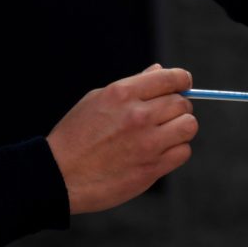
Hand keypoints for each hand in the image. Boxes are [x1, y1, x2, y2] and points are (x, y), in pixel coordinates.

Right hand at [47, 64, 197, 214]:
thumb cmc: (76, 135)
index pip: (170, 78)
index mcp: (123, 93)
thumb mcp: (97, 99)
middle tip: (166, 115)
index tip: (183, 85)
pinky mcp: (151, 168)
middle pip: (182, 103)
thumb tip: (159, 70)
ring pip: (188, 126)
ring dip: (181, 128)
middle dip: (178, 106)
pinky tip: (160, 151)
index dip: (182, 80)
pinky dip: (176, 150)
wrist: (59, 176)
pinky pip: (183, 152)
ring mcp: (147, 143)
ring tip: (165, 133)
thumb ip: (133, 85)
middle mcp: (138, 115)